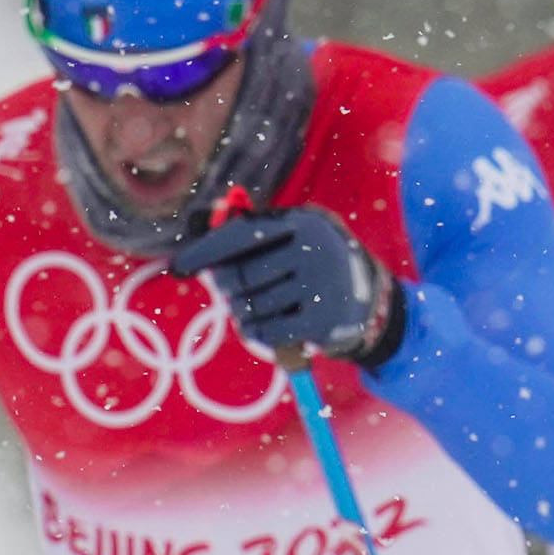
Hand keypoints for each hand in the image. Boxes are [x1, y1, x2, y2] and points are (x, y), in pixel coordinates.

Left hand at [166, 204, 403, 365]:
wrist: (375, 303)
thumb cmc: (320, 265)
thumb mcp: (299, 235)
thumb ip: (256, 231)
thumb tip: (206, 226)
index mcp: (304, 221)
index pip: (241, 234)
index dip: (205, 251)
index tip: (179, 266)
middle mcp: (314, 249)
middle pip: (242, 274)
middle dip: (227, 289)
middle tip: (228, 296)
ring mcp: (321, 285)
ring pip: (253, 305)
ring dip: (241, 314)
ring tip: (249, 313)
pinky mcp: (324, 321)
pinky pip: (269, 330)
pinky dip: (257, 333)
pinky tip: (260, 329)